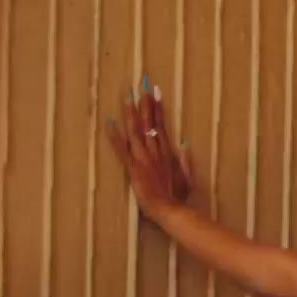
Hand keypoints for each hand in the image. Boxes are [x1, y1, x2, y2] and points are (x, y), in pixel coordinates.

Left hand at [107, 75, 193, 218]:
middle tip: (141, 86)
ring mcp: (143, 159)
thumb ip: (186, 161)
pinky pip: (122, 149)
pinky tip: (109, 123)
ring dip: (131, 113)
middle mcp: (155, 152)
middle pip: (149, 123)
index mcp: (167, 154)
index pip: (161, 126)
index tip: (156, 93)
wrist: (170, 210)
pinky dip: (115, 136)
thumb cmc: (178, 198)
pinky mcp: (133, 168)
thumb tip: (184, 143)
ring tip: (128, 97)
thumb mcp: (187, 178)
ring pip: (136, 131)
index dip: (158, 109)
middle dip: (145, 104)